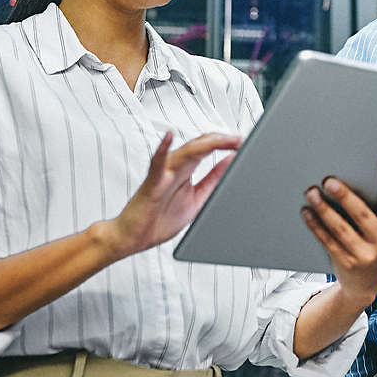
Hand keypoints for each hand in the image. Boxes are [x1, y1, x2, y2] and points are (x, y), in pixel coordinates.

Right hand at [104, 131, 240, 258]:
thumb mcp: (196, 199)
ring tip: (224, 139)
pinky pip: (156, 164)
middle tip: (240, 139)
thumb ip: (212, 180)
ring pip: (185, 152)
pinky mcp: (151, 184)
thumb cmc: (159, 220)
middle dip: (221, 140)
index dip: (225, 143)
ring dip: (206, 143)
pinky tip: (169, 138)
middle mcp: (174, 167)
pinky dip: (162, 149)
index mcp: (185, 170)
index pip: (207, 148)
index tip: (243, 141)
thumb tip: (230, 162)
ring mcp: (162, 174)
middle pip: (199, 146)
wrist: (132, 238)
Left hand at [302, 157, 376, 307]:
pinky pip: (328, 241)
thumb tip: (347, 178)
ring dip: (324, 209)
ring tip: (311, 193)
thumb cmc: (371, 243)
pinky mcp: (347, 264)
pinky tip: (307, 212)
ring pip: (341, 229)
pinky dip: (316, 226)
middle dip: (345, 196)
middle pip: (362, 215)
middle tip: (329, 180)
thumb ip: (374, 209)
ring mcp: (366, 255)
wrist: (366, 284)